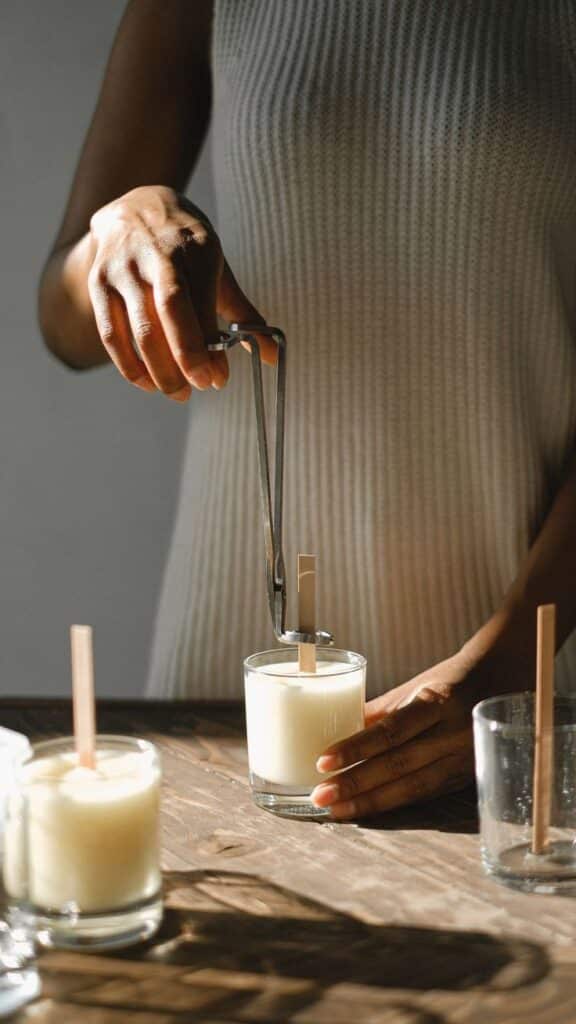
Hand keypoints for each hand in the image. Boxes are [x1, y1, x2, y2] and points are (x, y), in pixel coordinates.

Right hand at [87, 185, 275, 399]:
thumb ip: (242, 311)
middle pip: (169, 314)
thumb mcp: (216, 266)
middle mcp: (157, 255)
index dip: (209, 347)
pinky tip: (148, 383)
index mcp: (195, 248)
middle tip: (200, 388)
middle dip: (186, 359)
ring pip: (139, 329)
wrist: (133, 206)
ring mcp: (123, 269)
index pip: (202, 304)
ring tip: (178, 393)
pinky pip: (111, 334)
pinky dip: (129, 366)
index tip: (219, 378)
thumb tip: (271, 355)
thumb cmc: (184, 245)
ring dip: (160, 371)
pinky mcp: (99, 283)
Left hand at [311, 655, 477, 819]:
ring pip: (412, 789)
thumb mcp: (415, 687)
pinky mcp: (464, 779)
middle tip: (320, 796)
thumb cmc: (450, 681)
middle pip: (398, 765)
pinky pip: (423, 796)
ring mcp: (462, 760)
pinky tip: (366, 810)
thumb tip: (334, 729)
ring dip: (370, 802)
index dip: (356, 748)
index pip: (391, 731)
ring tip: (336, 809)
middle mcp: (452, 734)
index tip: (323, 762)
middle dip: (356, 784)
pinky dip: (392, 804)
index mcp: (437, 703)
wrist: (501, 682)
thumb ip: (379, 712)